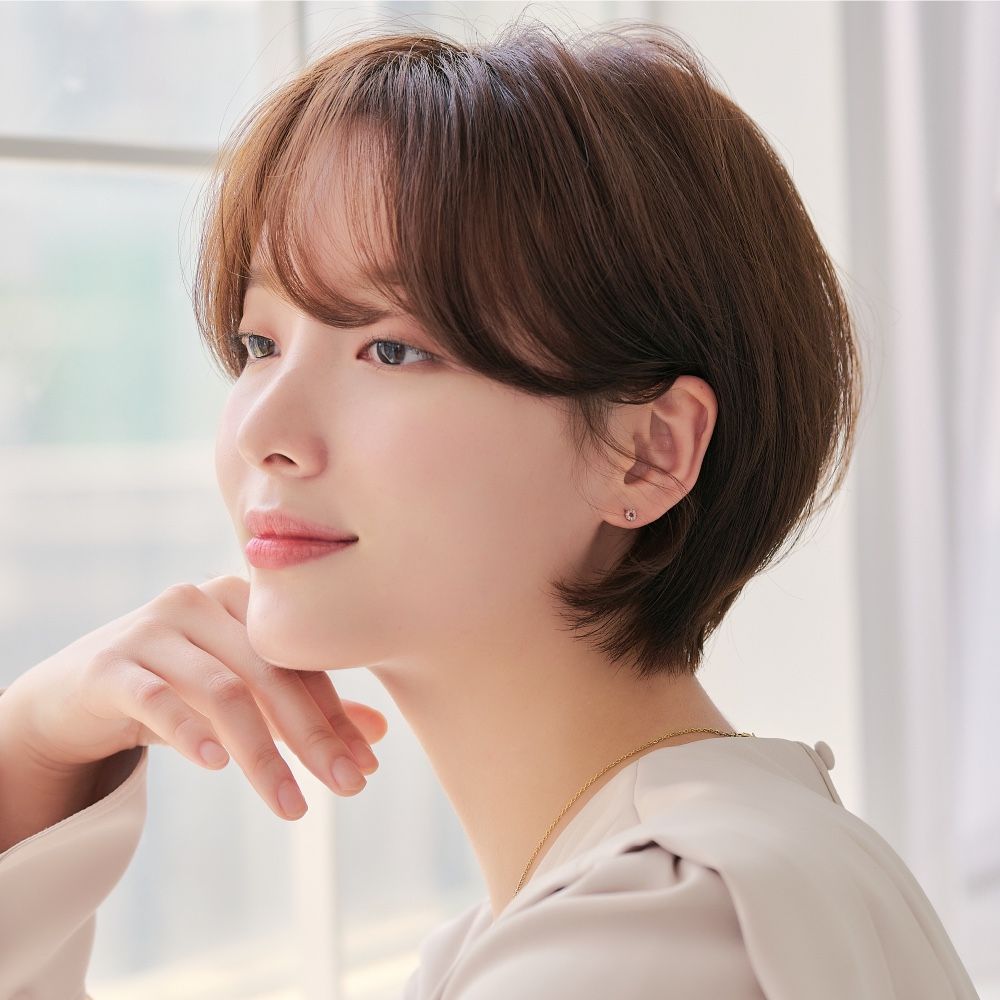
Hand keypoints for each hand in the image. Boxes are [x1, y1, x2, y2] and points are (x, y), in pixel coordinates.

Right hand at [4, 575, 387, 819]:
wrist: (73, 694)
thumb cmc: (174, 687)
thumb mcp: (242, 694)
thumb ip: (304, 708)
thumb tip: (378, 738)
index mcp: (240, 599)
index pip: (300, 660)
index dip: (337, 714)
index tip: (366, 766)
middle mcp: (199, 601)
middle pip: (269, 673)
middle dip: (313, 736)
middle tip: (347, 787)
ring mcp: (152, 628)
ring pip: (223, 690)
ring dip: (261, 753)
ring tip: (290, 804)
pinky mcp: (109, 665)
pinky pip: (156, 697)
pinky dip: (189, 730)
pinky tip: (216, 763)